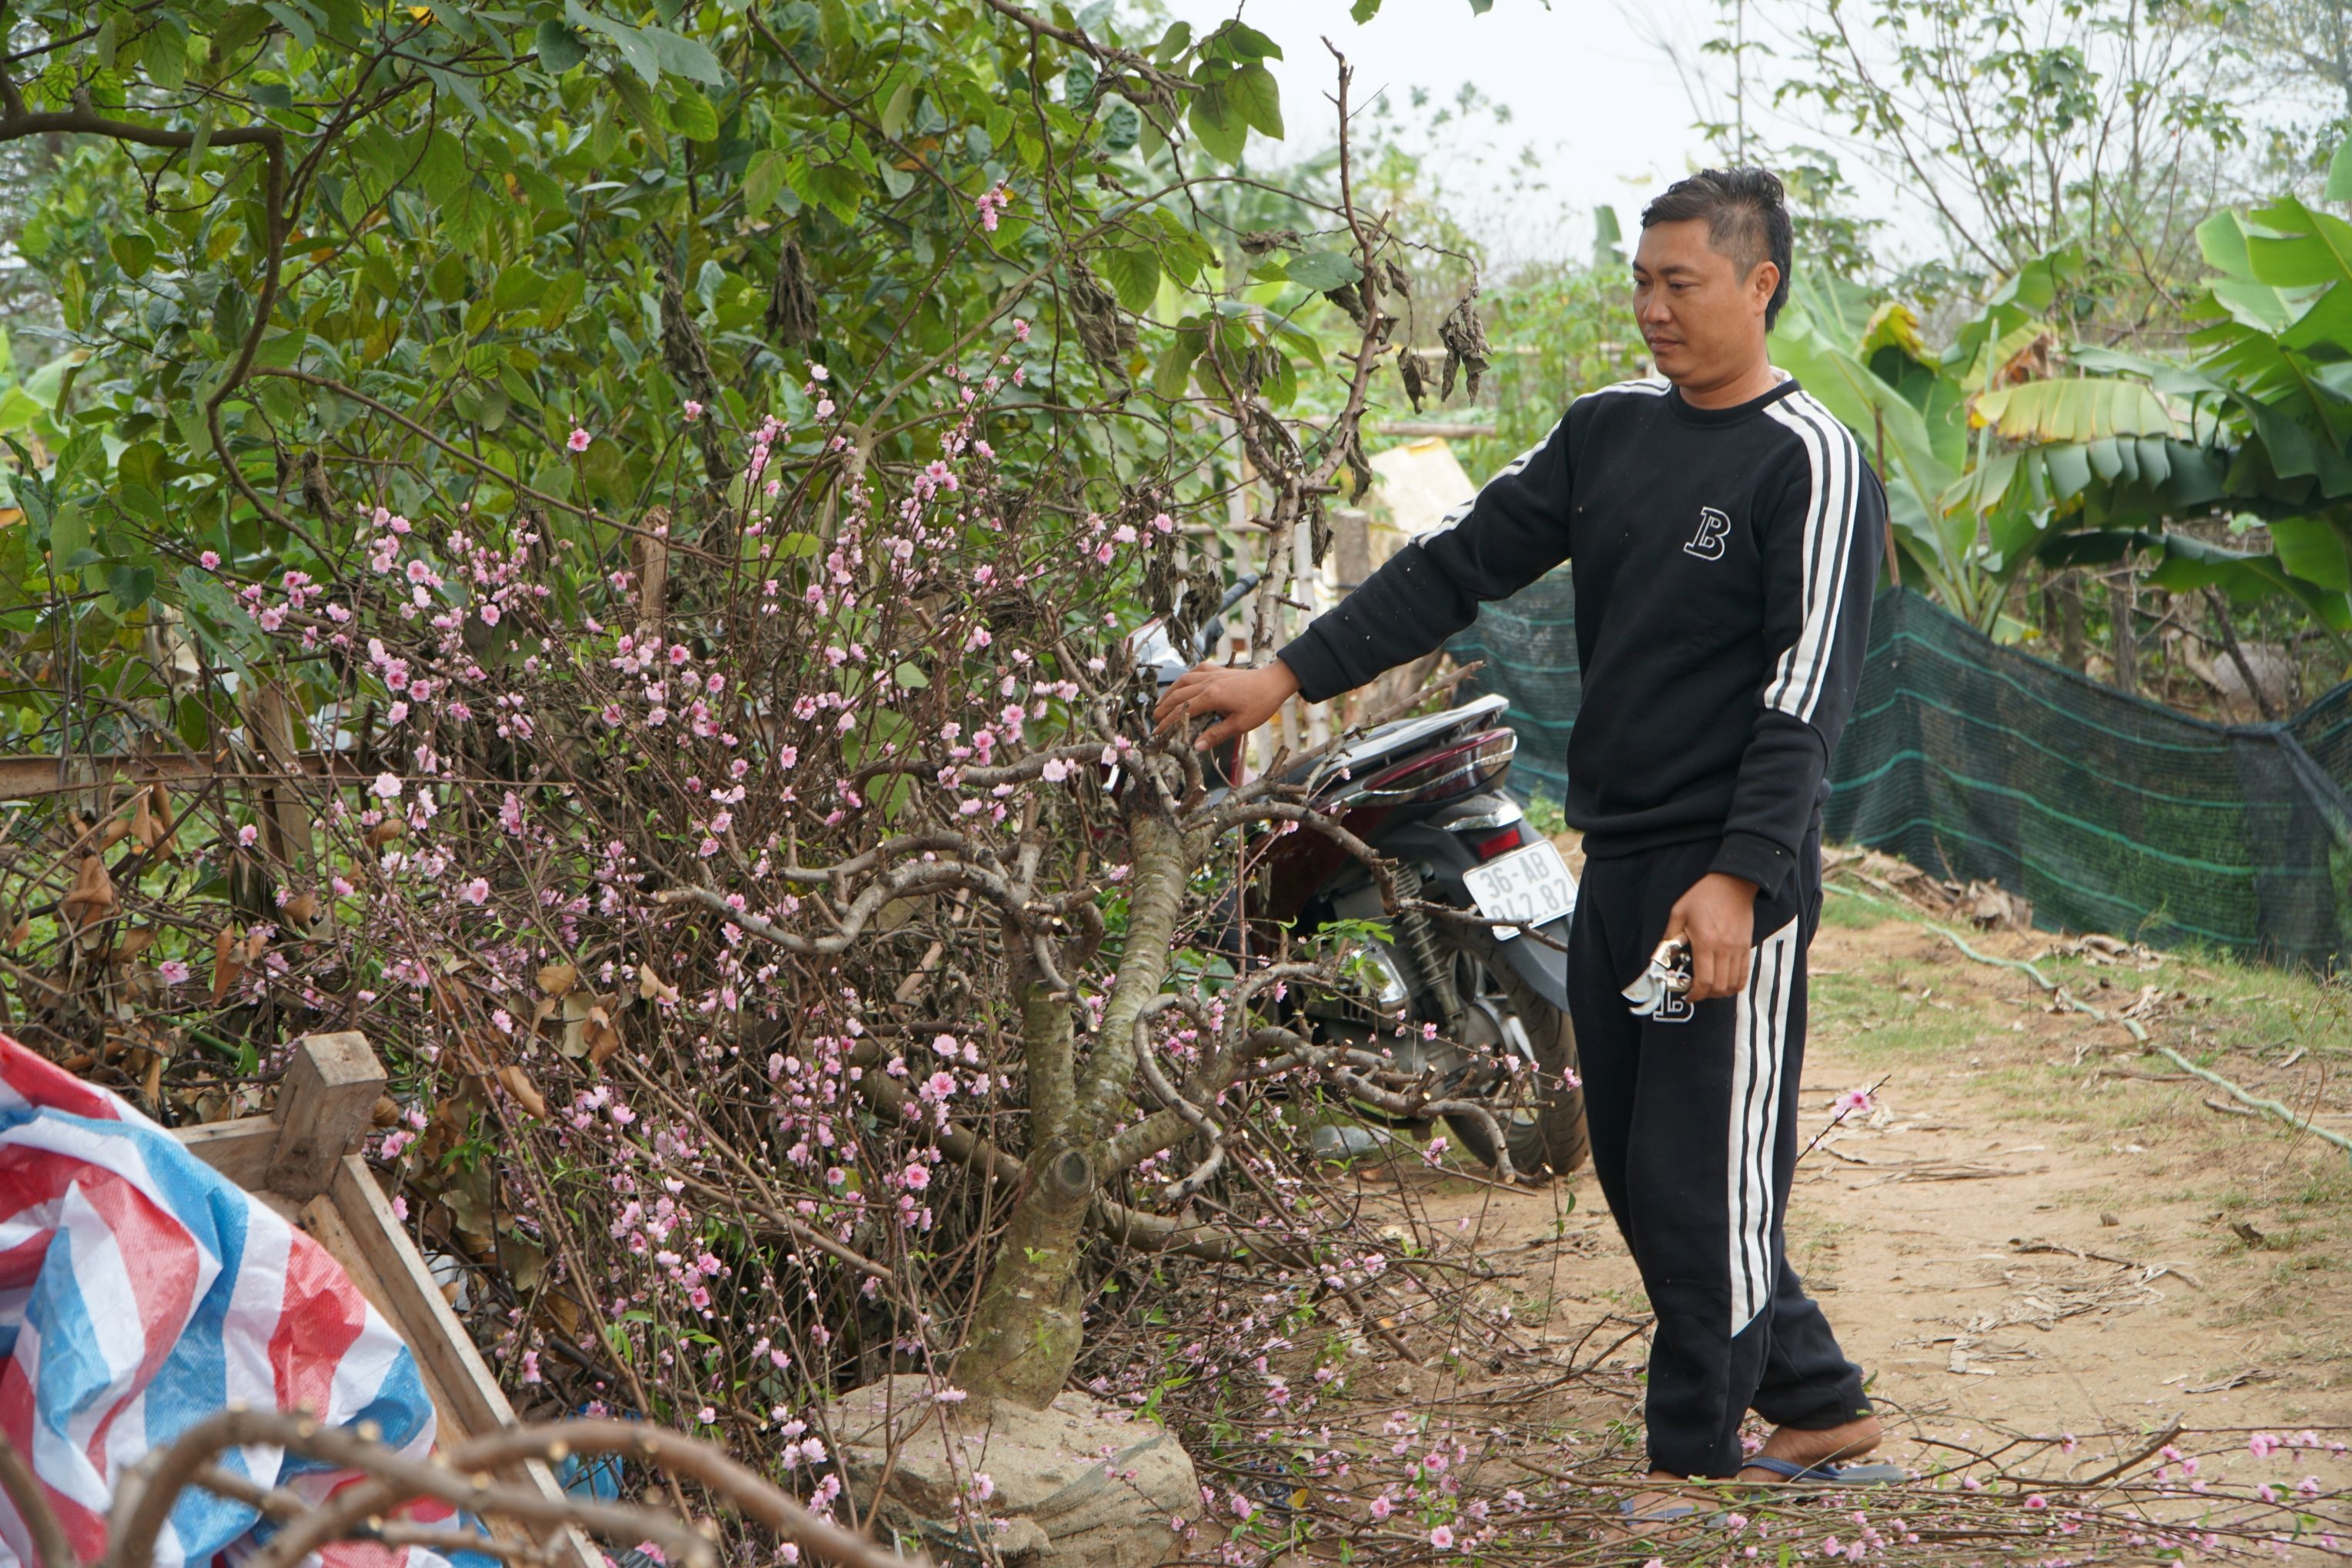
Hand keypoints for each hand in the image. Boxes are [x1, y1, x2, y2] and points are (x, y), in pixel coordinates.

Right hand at [1151, 659, 1300, 751]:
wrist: (1274, 682)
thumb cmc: (1260, 704)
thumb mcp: (1240, 724)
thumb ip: (1216, 734)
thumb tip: (1195, 746)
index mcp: (1212, 697)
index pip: (1183, 711)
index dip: (1168, 723)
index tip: (1157, 732)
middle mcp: (1208, 683)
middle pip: (1178, 695)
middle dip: (1164, 708)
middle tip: (1154, 720)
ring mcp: (1212, 674)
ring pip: (1183, 681)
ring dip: (1170, 693)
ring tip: (1161, 703)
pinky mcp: (1218, 669)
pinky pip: (1195, 671)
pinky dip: (1186, 678)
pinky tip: (1182, 684)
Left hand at [1663, 872, 1759, 1002]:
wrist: (1733, 883)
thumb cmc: (1703, 896)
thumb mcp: (1679, 913)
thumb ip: (1670, 937)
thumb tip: (1664, 957)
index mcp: (1705, 942)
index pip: (1704, 980)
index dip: (1695, 994)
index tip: (1688, 995)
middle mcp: (1724, 949)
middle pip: (1719, 987)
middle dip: (1706, 995)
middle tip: (1696, 992)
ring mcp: (1738, 949)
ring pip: (1733, 984)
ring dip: (1720, 992)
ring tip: (1709, 988)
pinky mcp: (1746, 947)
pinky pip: (1743, 974)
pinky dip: (1734, 984)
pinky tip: (1724, 982)